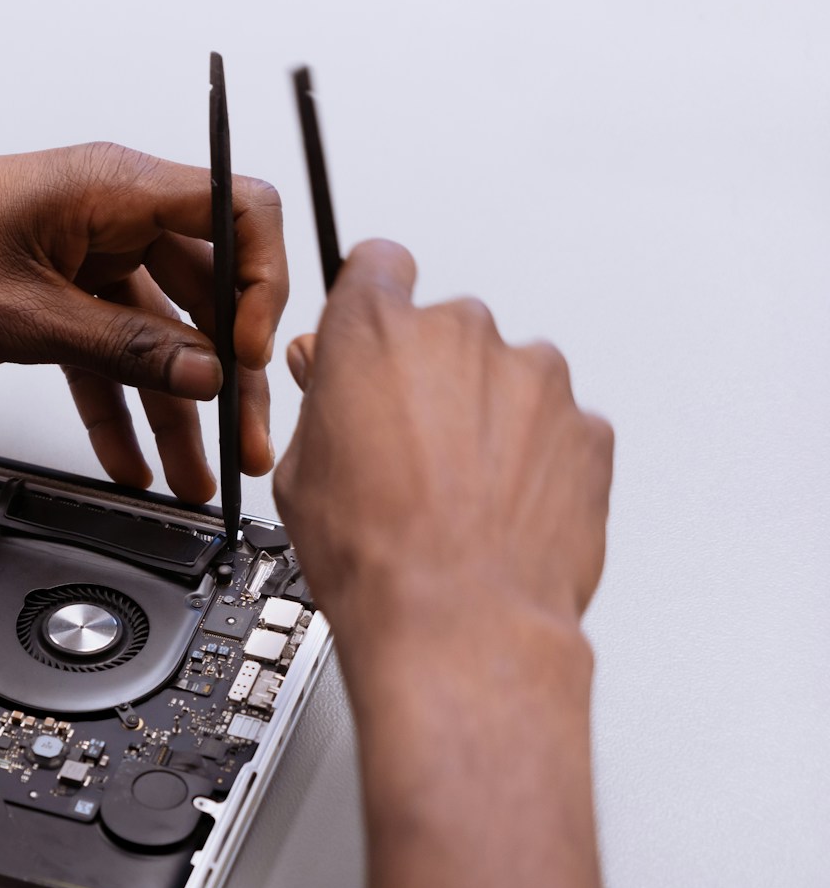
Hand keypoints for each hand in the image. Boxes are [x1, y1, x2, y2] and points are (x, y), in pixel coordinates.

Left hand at [0, 143, 287, 502]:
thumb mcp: (23, 317)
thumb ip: (124, 348)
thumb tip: (205, 371)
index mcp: (112, 186)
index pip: (240, 211)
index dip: (262, 285)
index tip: (246, 354)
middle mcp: (107, 211)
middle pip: (205, 290)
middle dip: (226, 374)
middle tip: (246, 445)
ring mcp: (81, 251)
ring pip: (155, 334)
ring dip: (176, 407)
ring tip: (198, 475)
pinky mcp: (52, 289)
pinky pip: (105, 351)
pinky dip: (118, 403)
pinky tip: (132, 460)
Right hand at [273, 240, 614, 650]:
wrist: (459, 621)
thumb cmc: (378, 556)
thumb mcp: (301, 474)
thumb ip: (321, 405)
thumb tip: (329, 385)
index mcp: (377, 332)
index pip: (376, 266)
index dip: (369, 300)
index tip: (370, 334)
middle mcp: (462, 336)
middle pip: (444, 330)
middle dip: (428, 376)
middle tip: (404, 447)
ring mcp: (535, 378)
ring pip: (505, 378)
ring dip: (486, 418)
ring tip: (456, 493)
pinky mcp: (586, 427)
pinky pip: (554, 428)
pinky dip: (533, 458)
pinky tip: (497, 511)